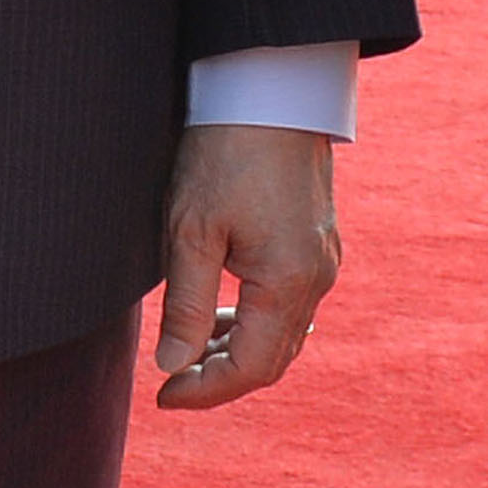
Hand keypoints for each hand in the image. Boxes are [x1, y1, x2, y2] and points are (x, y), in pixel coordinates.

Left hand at [156, 122, 339, 409]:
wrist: (272, 90)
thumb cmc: (225, 153)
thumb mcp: (190, 231)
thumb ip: (186, 305)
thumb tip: (172, 366)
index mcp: (288, 282)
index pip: (251, 367)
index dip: (207, 391)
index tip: (164, 397)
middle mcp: (317, 279)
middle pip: (274, 358)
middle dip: (222, 377)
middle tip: (172, 381)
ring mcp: (324, 261)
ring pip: (284, 333)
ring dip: (239, 350)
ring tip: (190, 350)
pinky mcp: (319, 242)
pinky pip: (291, 304)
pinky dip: (256, 321)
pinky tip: (223, 313)